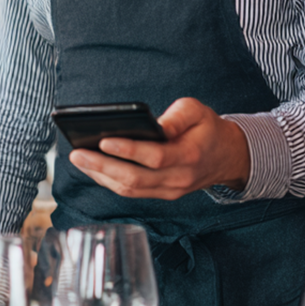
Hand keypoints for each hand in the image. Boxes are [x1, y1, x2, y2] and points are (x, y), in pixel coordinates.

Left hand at [68, 97, 250, 198]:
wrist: (227, 156)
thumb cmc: (207, 128)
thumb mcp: (198, 111)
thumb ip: (177, 116)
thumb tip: (154, 125)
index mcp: (190, 155)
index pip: (155, 157)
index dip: (128, 150)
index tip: (104, 140)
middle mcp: (179, 178)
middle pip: (136, 179)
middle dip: (102, 166)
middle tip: (77, 153)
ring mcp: (170, 190)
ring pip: (130, 190)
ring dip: (101, 176)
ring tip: (78, 159)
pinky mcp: (162, 194)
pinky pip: (133, 192)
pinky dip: (110, 181)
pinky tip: (93, 168)